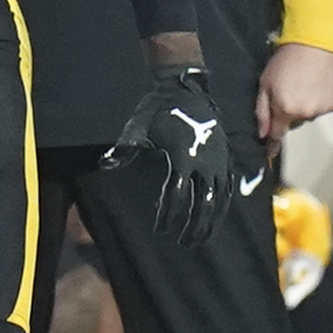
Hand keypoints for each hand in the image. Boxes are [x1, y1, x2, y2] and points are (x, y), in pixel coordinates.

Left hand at [106, 64, 234, 246]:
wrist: (185, 90)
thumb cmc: (157, 111)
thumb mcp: (138, 129)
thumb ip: (124, 150)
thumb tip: (105, 164)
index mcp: (182, 156)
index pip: (176, 197)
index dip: (169, 216)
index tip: (161, 230)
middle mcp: (204, 161)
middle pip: (202, 204)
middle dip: (193, 226)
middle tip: (183, 243)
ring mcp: (218, 160)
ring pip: (219, 199)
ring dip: (210, 221)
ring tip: (199, 237)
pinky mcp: (225, 158)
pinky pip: (228, 188)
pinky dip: (222, 205)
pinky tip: (214, 218)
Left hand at [256, 41, 332, 143]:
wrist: (314, 45)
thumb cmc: (285, 62)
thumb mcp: (265, 84)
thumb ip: (263, 111)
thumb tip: (263, 134)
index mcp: (286, 110)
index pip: (278, 134)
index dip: (273, 143)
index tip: (269, 153)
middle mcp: (306, 114)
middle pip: (294, 122)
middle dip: (289, 112)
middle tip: (288, 91)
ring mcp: (324, 110)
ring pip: (310, 115)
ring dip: (306, 106)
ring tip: (304, 84)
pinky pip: (324, 108)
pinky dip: (320, 100)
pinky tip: (317, 85)